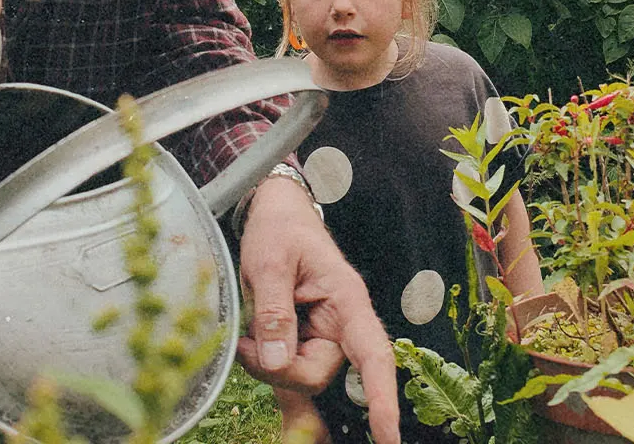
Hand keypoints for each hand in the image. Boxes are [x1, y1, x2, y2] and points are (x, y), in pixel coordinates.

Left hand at [235, 177, 400, 443]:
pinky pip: (289, 366)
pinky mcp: (305, 338)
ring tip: (247, 332)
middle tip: (244, 344)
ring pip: (300, 374)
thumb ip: (274, 311)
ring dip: (267, 364)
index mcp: (347, 299)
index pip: (373, 354)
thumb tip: (275, 361)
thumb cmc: (279, 229)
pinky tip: (252, 343)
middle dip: (279, 370)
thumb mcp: (269, 263)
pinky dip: (266, 361)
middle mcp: (342, 322)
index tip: (388, 436)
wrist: (275, 213)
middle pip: (319, 373)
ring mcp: (324, 333)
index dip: (382, 397)